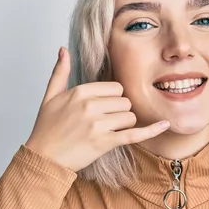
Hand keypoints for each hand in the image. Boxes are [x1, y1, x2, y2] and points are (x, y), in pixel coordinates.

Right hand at [24, 47, 169, 171]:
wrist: (43, 158)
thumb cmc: (47, 128)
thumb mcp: (50, 96)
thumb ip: (60, 72)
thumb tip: (63, 49)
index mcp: (80, 92)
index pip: (115, 87)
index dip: (113, 99)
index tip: (102, 109)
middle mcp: (90, 106)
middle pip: (125, 102)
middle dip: (119, 112)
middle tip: (102, 123)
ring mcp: (98, 125)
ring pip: (130, 117)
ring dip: (124, 125)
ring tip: (105, 132)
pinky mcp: (105, 143)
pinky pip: (134, 134)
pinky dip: (151, 130)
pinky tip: (166, 124)